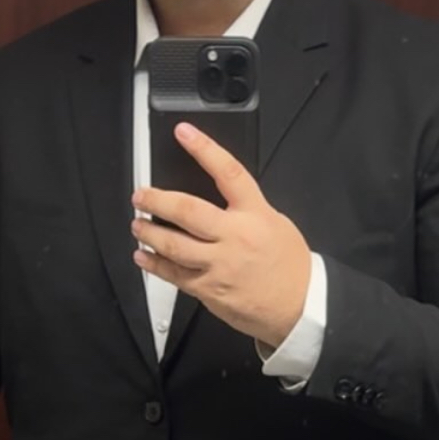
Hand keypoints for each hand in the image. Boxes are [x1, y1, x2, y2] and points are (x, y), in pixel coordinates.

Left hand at [133, 124, 311, 348]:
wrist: (300, 306)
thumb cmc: (290, 265)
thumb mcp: (275, 222)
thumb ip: (245, 207)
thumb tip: (215, 192)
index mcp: (255, 215)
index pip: (228, 173)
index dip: (204, 149)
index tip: (184, 133)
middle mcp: (235, 237)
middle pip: (188, 211)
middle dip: (157, 200)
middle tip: (141, 194)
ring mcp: (219, 265)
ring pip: (174, 245)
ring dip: (149, 232)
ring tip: (138, 224)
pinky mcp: (209, 290)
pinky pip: (174, 275)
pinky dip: (154, 264)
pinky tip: (143, 256)